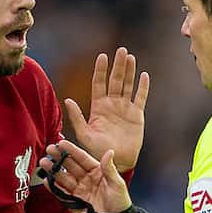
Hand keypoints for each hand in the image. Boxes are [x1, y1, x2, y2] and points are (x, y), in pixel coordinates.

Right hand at [37, 140, 135, 212]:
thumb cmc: (121, 204)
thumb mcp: (117, 184)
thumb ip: (109, 168)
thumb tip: (109, 151)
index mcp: (97, 172)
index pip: (82, 158)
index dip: (72, 150)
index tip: (61, 143)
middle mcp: (87, 179)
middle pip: (70, 166)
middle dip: (59, 158)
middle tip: (49, 150)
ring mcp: (80, 191)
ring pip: (64, 178)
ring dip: (54, 170)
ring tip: (44, 163)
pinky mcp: (74, 202)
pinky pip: (62, 193)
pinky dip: (54, 187)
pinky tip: (47, 180)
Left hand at [68, 48, 148, 170]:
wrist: (115, 161)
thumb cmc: (97, 151)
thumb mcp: (84, 134)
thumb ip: (77, 117)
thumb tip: (67, 100)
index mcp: (98, 107)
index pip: (99, 84)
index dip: (101, 70)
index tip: (102, 56)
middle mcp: (112, 105)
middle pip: (115, 80)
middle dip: (118, 66)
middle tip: (121, 50)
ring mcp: (125, 109)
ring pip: (127, 85)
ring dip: (129, 71)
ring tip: (130, 57)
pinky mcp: (137, 115)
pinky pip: (140, 98)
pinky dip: (143, 87)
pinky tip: (144, 75)